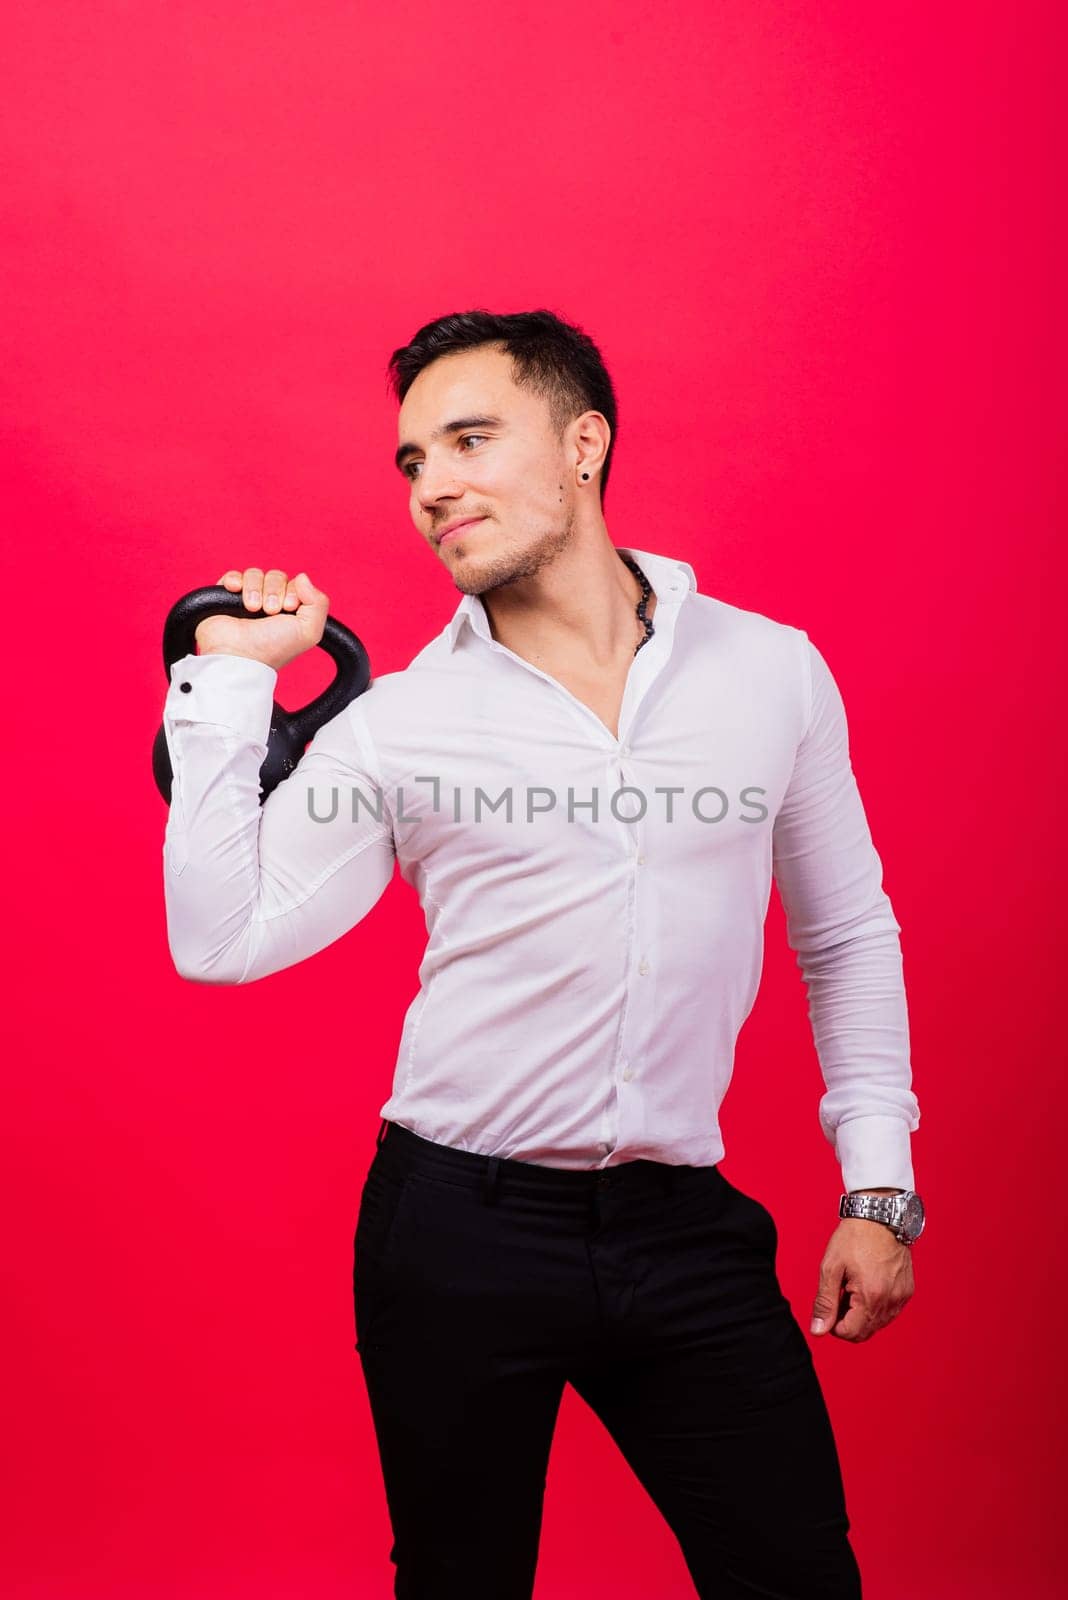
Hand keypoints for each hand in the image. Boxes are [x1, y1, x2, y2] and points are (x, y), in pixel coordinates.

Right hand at [194, 568, 329, 670]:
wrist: (240, 654)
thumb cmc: (273, 649)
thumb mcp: (309, 631)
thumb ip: (319, 603)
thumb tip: (303, 577)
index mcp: (289, 611)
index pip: (296, 584)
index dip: (293, 591)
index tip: (289, 607)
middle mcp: (270, 604)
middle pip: (277, 576)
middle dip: (274, 591)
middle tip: (270, 611)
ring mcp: (247, 599)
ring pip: (255, 574)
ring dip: (255, 589)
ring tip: (252, 608)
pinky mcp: (225, 597)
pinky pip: (233, 576)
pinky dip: (235, 580)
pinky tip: (236, 591)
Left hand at [809, 1219, 914, 1342]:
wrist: (880, 1215)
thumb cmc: (855, 1237)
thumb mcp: (831, 1267)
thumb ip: (824, 1302)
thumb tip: (818, 1330)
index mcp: (871, 1297)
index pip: (851, 1333)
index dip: (834, 1325)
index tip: (829, 1306)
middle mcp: (890, 1301)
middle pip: (865, 1332)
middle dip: (848, 1321)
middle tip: (839, 1296)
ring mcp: (901, 1297)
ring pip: (878, 1324)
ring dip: (862, 1315)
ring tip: (852, 1287)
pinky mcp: (907, 1291)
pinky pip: (889, 1312)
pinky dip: (875, 1306)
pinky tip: (867, 1285)